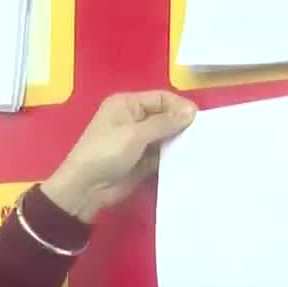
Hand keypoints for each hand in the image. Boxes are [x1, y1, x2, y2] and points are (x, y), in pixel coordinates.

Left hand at [41, 91, 196, 222]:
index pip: (160, 98)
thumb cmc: (106, 153)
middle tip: (201, 136)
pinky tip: (189, 161)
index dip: (179, 106)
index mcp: (127, 104)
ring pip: (165, 137)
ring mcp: (138, 141)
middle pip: (165, 116)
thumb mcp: (135, 134)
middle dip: (181, 125)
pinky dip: (173, 158)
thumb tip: (191, 111)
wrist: (86, 188)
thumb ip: (164, 122)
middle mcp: (133, 119)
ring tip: (199, 148)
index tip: (198, 119)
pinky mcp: (142, 161)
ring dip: (179, 142)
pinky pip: (162, 155)